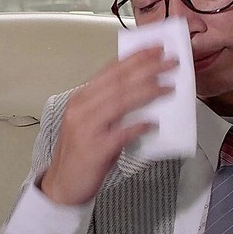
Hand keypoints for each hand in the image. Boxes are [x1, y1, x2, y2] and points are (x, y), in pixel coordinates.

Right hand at [40, 46, 175, 204]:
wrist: (63, 185)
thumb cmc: (81, 152)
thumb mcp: (91, 121)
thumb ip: (110, 105)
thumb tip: (143, 90)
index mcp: (81, 98)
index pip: (110, 71)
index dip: (134, 58)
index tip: (155, 48)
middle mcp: (81, 108)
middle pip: (118, 83)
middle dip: (146, 69)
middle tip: (170, 61)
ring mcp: (86, 128)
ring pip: (120, 102)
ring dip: (147, 92)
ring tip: (168, 86)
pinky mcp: (95, 149)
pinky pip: (121, 133)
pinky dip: (138, 126)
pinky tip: (153, 123)